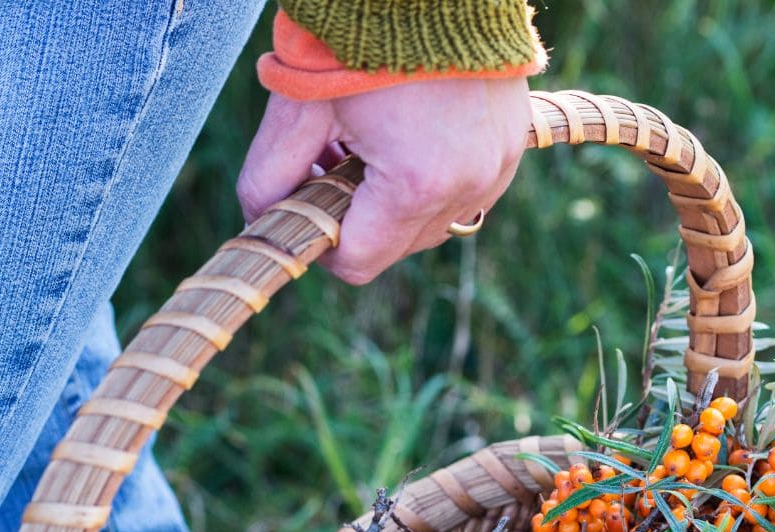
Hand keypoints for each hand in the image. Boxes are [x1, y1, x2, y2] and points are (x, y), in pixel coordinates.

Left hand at [237, 78, 530, 284]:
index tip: (302, 206)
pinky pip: (462, 192)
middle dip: (356, 217)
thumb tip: (262, 218)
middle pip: (394, 248)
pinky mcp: (512, 145)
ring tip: (368, 141)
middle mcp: (467, 187)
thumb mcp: (301, 100)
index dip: (321, 244)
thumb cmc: (360, 26)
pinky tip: (406, 132)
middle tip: (329, 159)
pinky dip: (428, 178)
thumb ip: (271, 172)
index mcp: (417, 183)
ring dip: (392, 201)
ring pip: (428, 224)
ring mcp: (498, 167)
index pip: (358, 262)